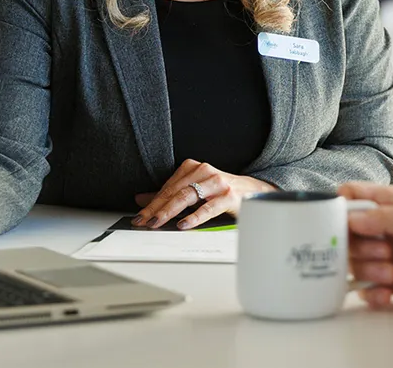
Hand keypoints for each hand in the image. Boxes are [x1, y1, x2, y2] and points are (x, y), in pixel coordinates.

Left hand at [132, 160, 274, 228]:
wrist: (253, 191)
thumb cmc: (221, 191)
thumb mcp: (194, 190)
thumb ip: (169, 195)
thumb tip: (141, 200)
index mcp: (194, 168)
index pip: (167, 187)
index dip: (151, 203)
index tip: (139, 216)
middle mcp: (205, 172)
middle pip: (175, 191)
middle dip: (156, 208)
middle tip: (143, 221)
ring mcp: (217, 183)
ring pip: (188, 196)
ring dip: (169, 210)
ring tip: (157, 222)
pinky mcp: (229, 196)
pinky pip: (209, 207)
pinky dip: (194, 217)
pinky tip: (183, 224)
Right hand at [340, 182, 392, 306]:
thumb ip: (387, 217)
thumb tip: (351, 218)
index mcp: (389, 203)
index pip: (352, 197)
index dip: (339, 207)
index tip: (340, 223)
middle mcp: (383, 228)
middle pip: (347, 235)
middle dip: (359, 247)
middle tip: (385, 253)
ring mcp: (386, 254)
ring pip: (356, 263)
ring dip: (368, 271)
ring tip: (392, 273)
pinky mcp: (392, 280)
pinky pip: (368, 289)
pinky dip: (372, 293)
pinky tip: (386, 294)